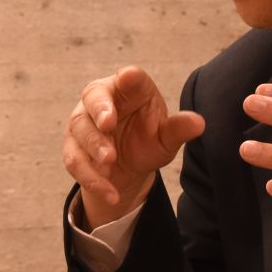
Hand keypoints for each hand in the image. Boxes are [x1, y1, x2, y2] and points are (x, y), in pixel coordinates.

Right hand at [63, 65, 205, 230]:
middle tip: (108, 124)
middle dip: (100, 110)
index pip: (128, 78)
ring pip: (81, 129)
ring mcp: (82, 121)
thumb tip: (199, 123)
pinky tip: (110, 192)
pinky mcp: (73, 147)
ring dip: (94, 146)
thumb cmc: (147, 139)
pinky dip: (92, 178)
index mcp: (128, 88)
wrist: (127, 167)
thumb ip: (178, 130)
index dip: (128, 78)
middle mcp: (101, 98)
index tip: (129, 78)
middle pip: (93, 96)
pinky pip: (75, 160)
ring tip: (110, 162)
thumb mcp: (166, 138)